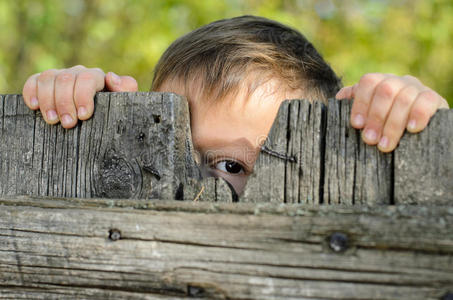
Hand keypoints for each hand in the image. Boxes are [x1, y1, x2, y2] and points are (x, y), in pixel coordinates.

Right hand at [22, 65, 137, 127]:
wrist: (104, 124)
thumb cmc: (116, 114)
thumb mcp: (126, 105)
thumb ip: (126, 89)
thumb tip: (110, 77)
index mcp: (97, 77)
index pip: (87, 79)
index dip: (83, 96)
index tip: (83, 116)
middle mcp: (78, 73)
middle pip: (66, 79)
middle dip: (65, 102)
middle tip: (68, 124)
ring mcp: (60, 77)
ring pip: (48, 78)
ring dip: (48, 100)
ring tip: (52, 121)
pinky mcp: (45, 84)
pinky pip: (34, 81)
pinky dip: (31, 92)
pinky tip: (34, 107)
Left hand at [335, 73, 448, 151]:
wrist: (419, 123)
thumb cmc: (386, 119)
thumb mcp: (370, 111)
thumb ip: (356, 103)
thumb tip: (340, 97)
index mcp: (380, 82)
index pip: (368, 82)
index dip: (360, 103)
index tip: (356, 125)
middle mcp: (399, 81)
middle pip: (385, 91)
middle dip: (375, 117)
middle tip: (369, 140)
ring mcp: (417, 89)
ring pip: (404, 99)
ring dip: (392, 125)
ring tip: (384, 146)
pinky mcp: (434, 99)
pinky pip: (426, 102)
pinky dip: (418, 115)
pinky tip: (411, 130)